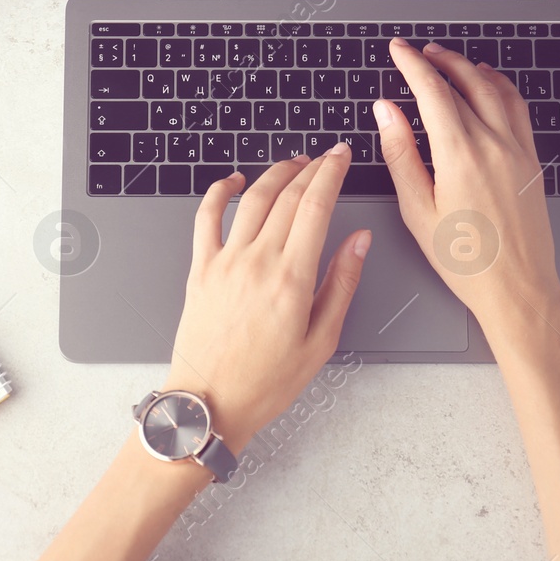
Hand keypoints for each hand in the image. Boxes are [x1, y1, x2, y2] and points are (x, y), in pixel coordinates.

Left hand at [162, 148, 369, 446]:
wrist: (210, 403)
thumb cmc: (265, 382)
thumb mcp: (321, 340)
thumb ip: (342, 283)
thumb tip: (359, 240)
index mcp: (291, 279)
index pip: (317, 206)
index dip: (332, 173)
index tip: (342, 157)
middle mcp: (257, 262)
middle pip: (288, 196)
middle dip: (312, 168)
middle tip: (327, 157)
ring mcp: (225, 262)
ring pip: (252, 198)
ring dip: (275, 173)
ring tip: (294, 164)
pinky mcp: (200, 269)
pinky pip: (206, 217)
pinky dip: (220, 191)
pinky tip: (234, 181)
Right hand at [375, 38, 559, 344]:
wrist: (517, 288)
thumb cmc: (466, 260)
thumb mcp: (417, 209)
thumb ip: (400, 153)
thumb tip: (387, 112)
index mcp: (460, 154)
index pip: (432, 91)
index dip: (412, 64)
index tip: (398, 50)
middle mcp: (493, 144)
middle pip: (463, 83)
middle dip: (437, 61)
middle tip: (417, 52)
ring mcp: (517, 150)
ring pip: (494, 89)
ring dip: (469, 68)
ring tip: (448, 60)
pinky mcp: (531, 161)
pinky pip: (517, 108)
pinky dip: (500, 87)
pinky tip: (490, 85)